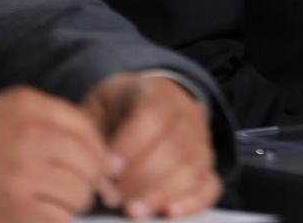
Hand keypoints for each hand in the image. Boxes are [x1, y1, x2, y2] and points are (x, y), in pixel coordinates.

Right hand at [0, 86, 108, 222]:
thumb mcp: (4, 113)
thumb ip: (46, 121)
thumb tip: (100, 154)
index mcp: (28, 106)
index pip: (85, 128)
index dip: (99, 153)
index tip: (102, 170)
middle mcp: (30, 134)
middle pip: (88, 161)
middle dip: (88, 182)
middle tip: (77, 193)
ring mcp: (21, 172)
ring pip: (78, 191)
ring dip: (72, 204)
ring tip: (54, 206)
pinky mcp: (14, 208)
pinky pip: (59, 218)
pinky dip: (59, 220)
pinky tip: (41, 217)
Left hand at [84, 73, 221, 217]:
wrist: (145, 103)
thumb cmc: (116, 110)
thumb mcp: (100, 106)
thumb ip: (92, 133)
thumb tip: (93, 170)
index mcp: (157, 92)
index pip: (153, 116)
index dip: (131, 146)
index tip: (108, 171)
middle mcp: (186, 113)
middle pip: (174, 146)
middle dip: (141, 178)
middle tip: (113, 198)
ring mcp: (201, 139)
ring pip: (191, 168)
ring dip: (160, 194)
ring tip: (132, 211)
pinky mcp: (206, 165)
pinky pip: (210, 185)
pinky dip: (193, 202)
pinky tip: (169, 213)